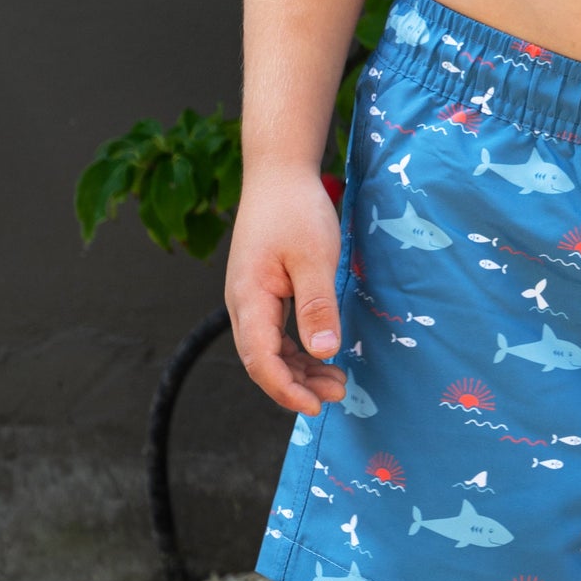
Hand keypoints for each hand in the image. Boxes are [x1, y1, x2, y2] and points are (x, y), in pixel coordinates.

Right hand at [226, 165, 349, 414]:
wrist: (279, 173)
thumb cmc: (296, 209)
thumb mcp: (314, 257)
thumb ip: (317, 306)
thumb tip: (324, 353)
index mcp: (249, 298)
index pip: (260, 360)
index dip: (286, 389)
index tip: (316, 406)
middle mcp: (243, 303)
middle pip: (262, 360)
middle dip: (296, 385)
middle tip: (337, 394)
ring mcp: (251, 298)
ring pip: (269, 349)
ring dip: (299, 370)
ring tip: (336, 382)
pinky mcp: (263, 291)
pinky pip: (275, 332)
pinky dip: (297, 350)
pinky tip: (321, 356)